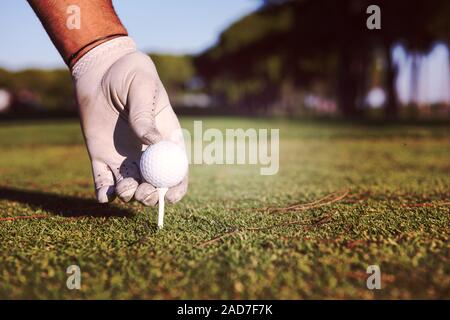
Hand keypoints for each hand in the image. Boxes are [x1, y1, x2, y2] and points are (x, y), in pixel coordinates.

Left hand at [72, 37, 187, 204]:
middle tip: (143, 194)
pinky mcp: (101, 156)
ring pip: (130, 184)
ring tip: (124, 189)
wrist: (101, 68)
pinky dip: (104, 192)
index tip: (171, 197)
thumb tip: (153, 144)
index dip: (176, 185)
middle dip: (150, 194)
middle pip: (153, 182)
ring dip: (129, 194)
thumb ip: (145, 116)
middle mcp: (147, 152)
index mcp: (166, 137)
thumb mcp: (142, 88)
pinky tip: (104, 196)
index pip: (176, 167)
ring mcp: (124, 155)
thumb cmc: (130, 73)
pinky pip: (103, 179)